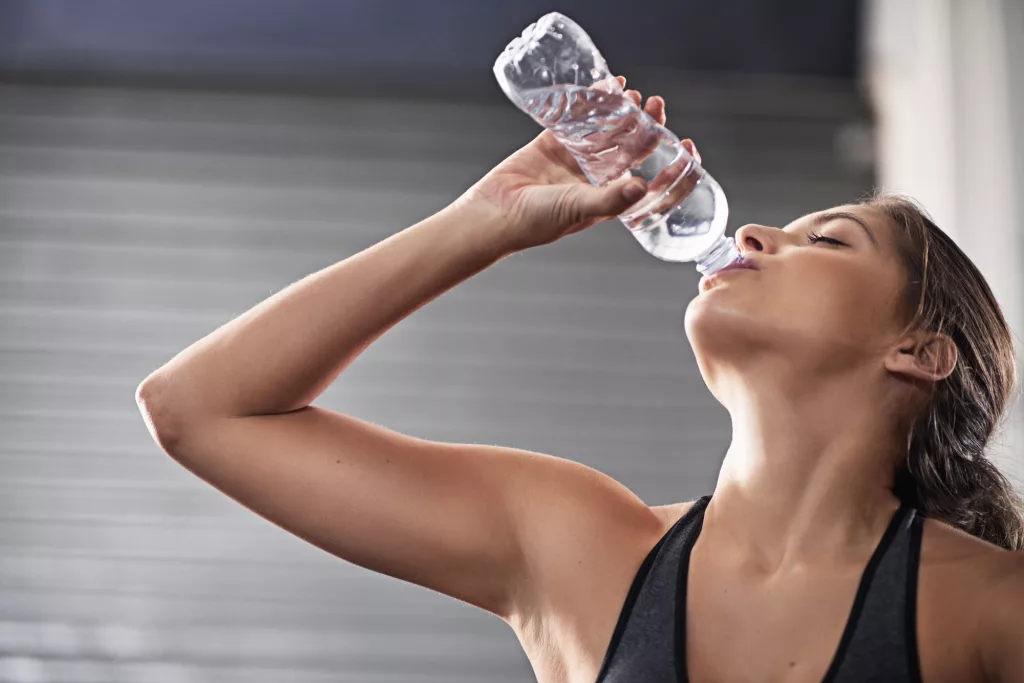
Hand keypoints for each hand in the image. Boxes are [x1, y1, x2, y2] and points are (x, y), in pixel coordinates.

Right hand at [455, 76, 700, 252]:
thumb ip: (611, 198)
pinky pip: (576, 120)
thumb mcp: (579, 209)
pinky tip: (604, 88)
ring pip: (606, 131)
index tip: (689, 147)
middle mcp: (596, 179)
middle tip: (656, 105)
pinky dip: (590, 103)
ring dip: (622, 113)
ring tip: (633, 95)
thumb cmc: (536, 222)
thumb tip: (642, 183)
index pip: (651, 182)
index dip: (673, 166)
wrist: (494, 213)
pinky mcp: (552, 144)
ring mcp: (574, 160)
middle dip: (648, 127)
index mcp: (609, 199)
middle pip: (631, 149)